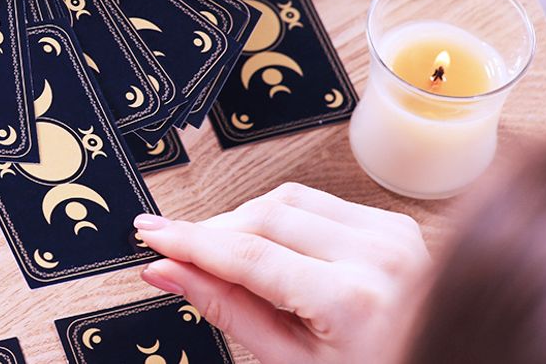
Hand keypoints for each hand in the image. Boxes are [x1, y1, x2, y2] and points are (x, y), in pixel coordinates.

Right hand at [134, 183, 430, 363]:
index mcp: (351, 300)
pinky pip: (320, 201)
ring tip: (222, 252)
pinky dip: (285, 217)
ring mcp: (391, 234)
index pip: (246, 253)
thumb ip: (227, 310)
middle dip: (212, 229)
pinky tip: (272, 245)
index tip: (151, 234)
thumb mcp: (292, 363)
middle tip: (174, 249)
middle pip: (263, 215)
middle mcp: (376, 256)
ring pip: (288, 198)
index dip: (188, 241)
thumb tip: (169, 271)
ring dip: (245, 218)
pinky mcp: (395, 224)